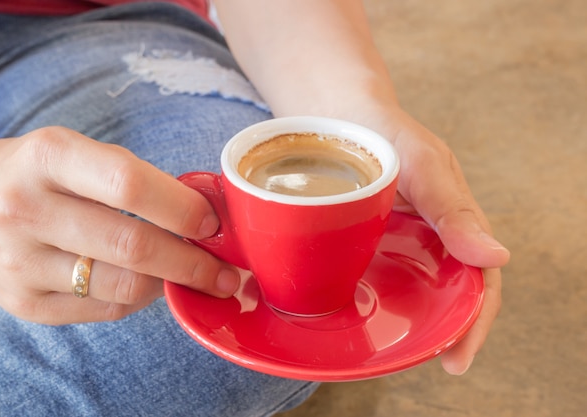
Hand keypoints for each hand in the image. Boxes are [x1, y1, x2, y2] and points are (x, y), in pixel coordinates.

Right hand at [0, 127, 239, 323]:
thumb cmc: (38, 172)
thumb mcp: (76, 152)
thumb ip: (132, 180)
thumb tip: (204, 218)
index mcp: (48, 157)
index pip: (130, 185)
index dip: (183, 208)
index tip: (213, 224)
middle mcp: (25, 209)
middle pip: (133, 246)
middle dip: (193, 263)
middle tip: (224, 272)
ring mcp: (20, 262)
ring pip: (124, 287)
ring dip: (170, 284)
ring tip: (189, 275)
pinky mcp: (23, 303)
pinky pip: (106, 310)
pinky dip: (139, 300)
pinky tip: (148, 284)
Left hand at [369, 106, 509, 374]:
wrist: (339, 114)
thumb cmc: (387, 133)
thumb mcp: (422, 163)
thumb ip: (452, 207)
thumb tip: (497, 257)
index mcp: (456, 223)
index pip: (479, 283)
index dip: (475, 322)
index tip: (458, 359)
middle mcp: (430, 238)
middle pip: (447, 294)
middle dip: (442, 332)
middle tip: (419, 362)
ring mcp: (398, 241)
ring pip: (412, 291)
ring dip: (407, 321)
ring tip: (387, 350)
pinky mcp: (365, 241)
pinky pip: (376, 277)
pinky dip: (373, 300)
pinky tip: (354, 316)